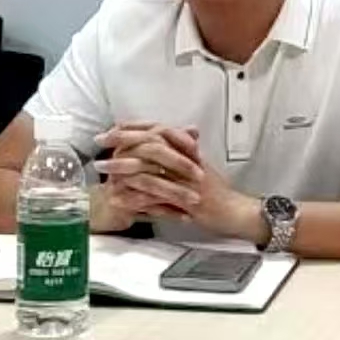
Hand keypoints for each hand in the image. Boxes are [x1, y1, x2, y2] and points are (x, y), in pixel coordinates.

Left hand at [94, 124, 262, 241]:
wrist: (238, 211)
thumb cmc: (217, 192)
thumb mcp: (197, 167)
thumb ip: (178, 154)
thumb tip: (157, 143)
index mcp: (189, 151)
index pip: (158, 130)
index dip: (134, 127)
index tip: (112, 128)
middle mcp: (187, 163)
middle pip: (151, 145)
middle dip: (122, 142)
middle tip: (101, 144)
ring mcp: (187, 182)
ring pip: (150, 171)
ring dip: (124, 171)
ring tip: (104, 172)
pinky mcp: (187, 203)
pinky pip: (157, 199)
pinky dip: (135, 199)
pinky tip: (119, 199)